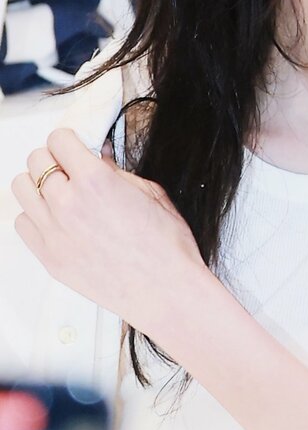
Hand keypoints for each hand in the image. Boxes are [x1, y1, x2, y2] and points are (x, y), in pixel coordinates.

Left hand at [10, 128, 206, 335]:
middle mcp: (68, 203)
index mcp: (95, 181)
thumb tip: (100, 157)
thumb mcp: (149, 192)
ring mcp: (54, 233)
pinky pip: (22, 223)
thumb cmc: (164, 245)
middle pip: (35, 160)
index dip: (68, 139)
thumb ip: (116, 171)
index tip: (75, 145)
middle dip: (53, 157)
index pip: (58, 140)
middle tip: (69, 166)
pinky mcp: (49, 258)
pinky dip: (34, 215)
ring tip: (58, 190)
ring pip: (20, 188)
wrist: (165, 290)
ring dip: (37, 183)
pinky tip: (55, 218)